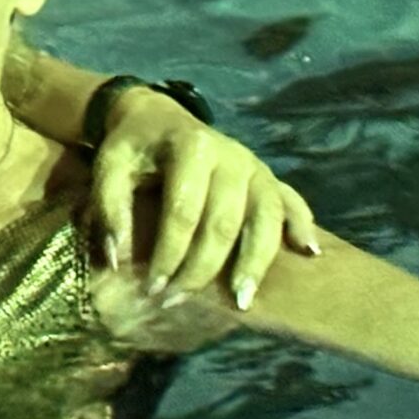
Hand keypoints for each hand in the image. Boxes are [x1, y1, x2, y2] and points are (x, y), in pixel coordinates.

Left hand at [90, 92, 321, 305]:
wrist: (157, 117)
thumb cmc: (132, 148)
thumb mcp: (109, 166)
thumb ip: (109, 208)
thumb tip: (116, 260)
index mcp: (191, 148)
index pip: (183, 212)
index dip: (169, 253)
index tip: (153, 287)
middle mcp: (232, 156)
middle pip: (224, 223)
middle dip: (202, 269)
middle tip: (178, 301)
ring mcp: (256, 166)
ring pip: (266, 219)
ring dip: (256, 262)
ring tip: (242, 299)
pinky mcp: (270, 176)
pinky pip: (293, 202)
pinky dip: (303, 225)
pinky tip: (308, 253)